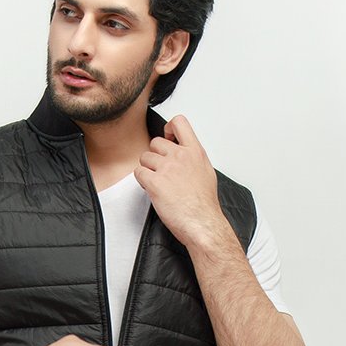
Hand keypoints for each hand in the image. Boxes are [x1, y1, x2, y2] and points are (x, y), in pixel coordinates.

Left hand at [134, 114, 230, 249]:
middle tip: (160, 171)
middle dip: (155, 156)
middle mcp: (180, 156)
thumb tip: (186, 154)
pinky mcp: (155, 182)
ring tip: (158, 183)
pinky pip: (138, 172)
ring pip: (145, 158)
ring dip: (147, 170)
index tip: (168, 138)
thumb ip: (193, 158)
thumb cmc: (204, 205)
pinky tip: (152, 189)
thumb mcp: (206, 172)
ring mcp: (167, 168)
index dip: (168, 128)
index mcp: (195, 152)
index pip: (179, 122)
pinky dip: (142, 181)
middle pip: (155, 142)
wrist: (202, 223)